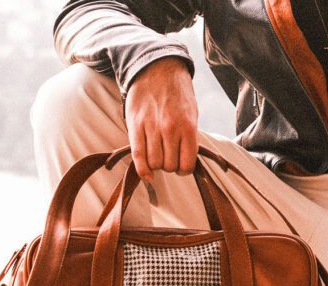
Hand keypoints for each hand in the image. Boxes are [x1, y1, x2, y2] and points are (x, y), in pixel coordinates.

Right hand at [124, 56, 199, 180]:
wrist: (158, 69)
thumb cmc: (177, 94)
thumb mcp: (192, 114)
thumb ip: (189, 137)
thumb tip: (185, 162)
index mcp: (188, 127)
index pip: (187, 164)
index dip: (185, 170)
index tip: (182, 167)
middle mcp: (170, 129)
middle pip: (169, 165)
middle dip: (170, 166)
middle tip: (169, 157)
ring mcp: (151, 127)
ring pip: (154, 163)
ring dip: (156, 165)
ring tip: (158, 155)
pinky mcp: (135, 125)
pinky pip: (138, 155)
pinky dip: (142, 170)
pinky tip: (147, 175)